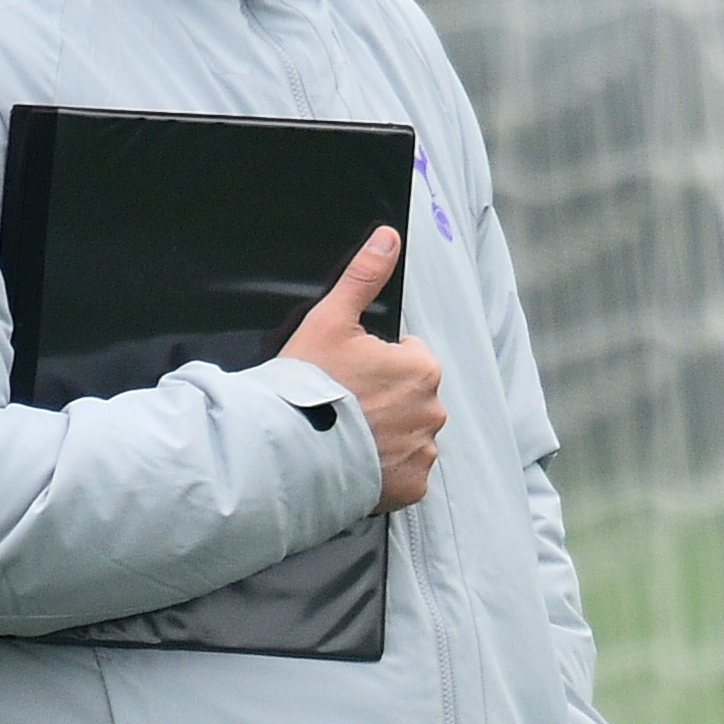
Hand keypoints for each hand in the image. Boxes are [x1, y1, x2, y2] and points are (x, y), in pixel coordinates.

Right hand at [279, 227, 444, 511]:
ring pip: (408, 435)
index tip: (346, 374)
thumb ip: (364, 276)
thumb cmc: (309, 383)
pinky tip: (354, 461)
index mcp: (422, 368)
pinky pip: (403, 473)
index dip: (375, 362)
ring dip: (385, 435)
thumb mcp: (330, 319)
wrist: (290, 450)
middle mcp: (433, 410)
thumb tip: (388, 236)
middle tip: (343, 404)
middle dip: (384, 399)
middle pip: (410, 397)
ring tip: (345, 435)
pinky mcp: (411, 486)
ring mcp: (423, 451)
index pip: (408, 357)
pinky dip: (384, 469)